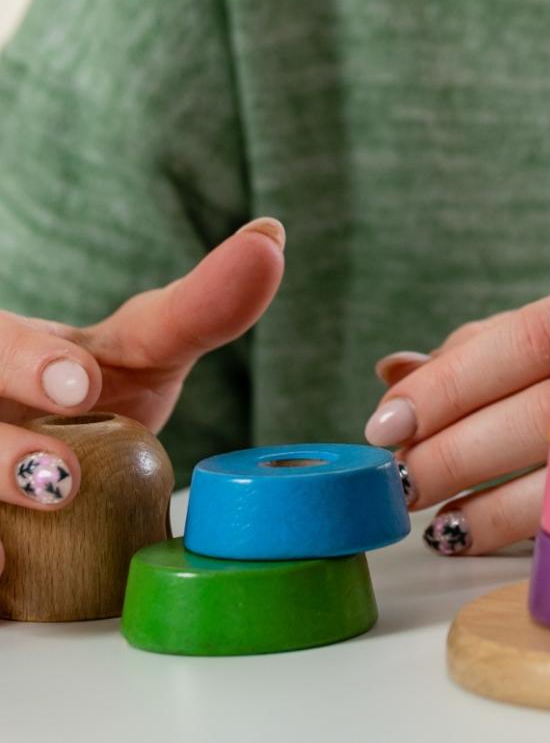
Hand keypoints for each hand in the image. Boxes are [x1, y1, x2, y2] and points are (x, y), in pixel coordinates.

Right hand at [0, 218, 286, 579]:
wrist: (52, 458)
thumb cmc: (95, 393)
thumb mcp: (146, 346)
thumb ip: (202, 303)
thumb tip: (271, 234)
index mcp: (10, 349)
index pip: (1, 338)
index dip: (32, 359)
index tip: (83, 383)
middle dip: (9, 431)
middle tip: (69, 455)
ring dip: (0, 483)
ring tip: (56, 500)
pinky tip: (8, 566)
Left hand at [367, 298, 549, 555]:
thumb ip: (497, 350)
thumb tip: (396, 366)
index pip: (530, 331)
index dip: (454, 376)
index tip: (389, 414)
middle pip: (536, 408)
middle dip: (452, 450)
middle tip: (398, 479)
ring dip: (487, 509)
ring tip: (441, 526)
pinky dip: (540, 539)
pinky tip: (496, 545)